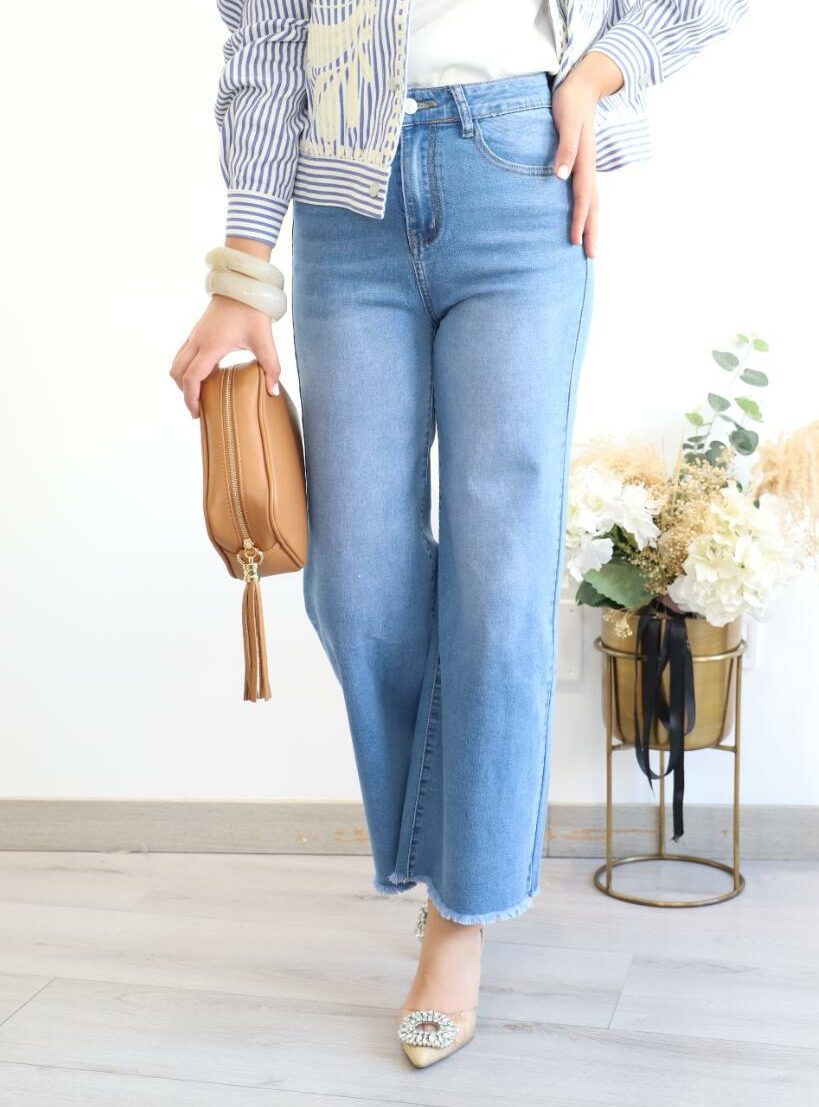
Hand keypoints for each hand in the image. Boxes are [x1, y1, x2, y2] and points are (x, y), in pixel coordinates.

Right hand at [170, 237, 281, 417]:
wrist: (242, 286)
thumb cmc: (253, 312)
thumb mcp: (265, 342)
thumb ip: (271, 368)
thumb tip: (273, 392)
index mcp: (211, 346)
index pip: (192, 377)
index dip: (191, 398)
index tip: (197, 413)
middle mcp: (197, 341)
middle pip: (177, 373)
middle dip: (184, 393)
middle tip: (198, 409)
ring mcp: (194, 335)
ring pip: (177, 363)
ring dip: (183, 381)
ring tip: (199, 396)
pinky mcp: (196, 332)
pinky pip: (183, 355)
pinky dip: (187, 370)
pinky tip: (205, 378)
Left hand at [550, 50, 624, 258]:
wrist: (583, 84)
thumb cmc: (570, 100)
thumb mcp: (566, 120)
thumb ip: (564, 148)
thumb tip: (560, 176)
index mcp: (584, 161)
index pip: (582, 197)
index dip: (579, 220)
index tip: (574, 242)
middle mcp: (588, 166)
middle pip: (593, 205)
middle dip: (591, 231)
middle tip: (591, 256)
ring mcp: (587, 165)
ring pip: (593, 200)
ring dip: (592, 223)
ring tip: (589, 244)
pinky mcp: (583, 162)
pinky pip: (587, 192)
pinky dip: (588, 209)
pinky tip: (583, 217)